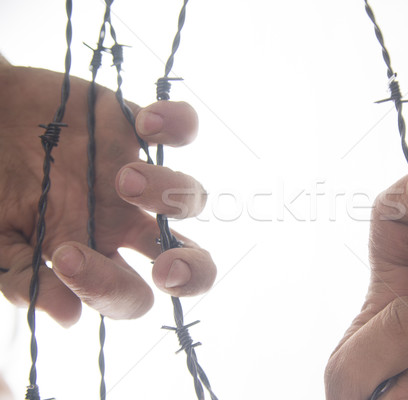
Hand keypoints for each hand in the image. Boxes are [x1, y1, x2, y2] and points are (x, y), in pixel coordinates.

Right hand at [0, 64, 215, 326]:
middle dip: (192, 271)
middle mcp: (125, 219)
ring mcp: (136, 173)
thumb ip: (24, 277)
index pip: (131, 296)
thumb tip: (69, 316)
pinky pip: (183, 128)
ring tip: (123, 178)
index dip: (116, 294)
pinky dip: (180, 125)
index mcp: (94, 253)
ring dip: (168, 193)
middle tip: (167, 265)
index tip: (66, 260)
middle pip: (187, 256)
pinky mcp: (135, 124)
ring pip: (190, 197)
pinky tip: (148, 124)